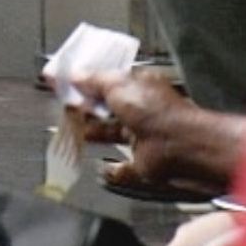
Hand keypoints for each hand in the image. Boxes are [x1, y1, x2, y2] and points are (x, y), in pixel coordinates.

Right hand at [67, 67, 245, 198]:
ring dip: (95, 134)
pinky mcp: (144, 165)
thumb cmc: (156, 112)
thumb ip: (92, 79)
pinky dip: (113, 170)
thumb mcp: (117, 84)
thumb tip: (74, 75)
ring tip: (73, 130)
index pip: (109, 82)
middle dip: (87, 108)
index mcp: (140, 88)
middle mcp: (142, 112)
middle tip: (65, 106)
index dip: (87, 82)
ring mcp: (143, 140)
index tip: (66, 83)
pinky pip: (125, 169)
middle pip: (109, 109)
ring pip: (113, 135)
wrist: (181, 148)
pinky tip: (102, 168)